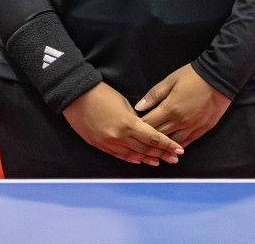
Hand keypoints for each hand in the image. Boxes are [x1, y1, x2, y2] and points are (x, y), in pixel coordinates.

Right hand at [62, 82, 182, 164]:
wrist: (75, 96)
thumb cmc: (100, 93)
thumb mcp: (123, 103)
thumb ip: (134, 119)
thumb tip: (143, 128)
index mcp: (127, 124)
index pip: (153, 138)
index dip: (168, 145)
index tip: (179, 150)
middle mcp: (119, 137)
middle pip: (145, 149)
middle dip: (162, 154)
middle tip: (174, 159)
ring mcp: (108, 143)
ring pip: (132, 155)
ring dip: (147, 158)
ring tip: (159, 161)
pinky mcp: (99, 145)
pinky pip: (118, 155)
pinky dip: (130, 158)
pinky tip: (138, 160)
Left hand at [134, 64, 231, 147]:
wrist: (219, 78)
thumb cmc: (192, 76)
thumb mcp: (169, 81)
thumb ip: (153, 96)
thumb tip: (139, 107)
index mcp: (170, 108)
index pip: (149, 123)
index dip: (140, 125)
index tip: (134, 125)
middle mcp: (181, 121)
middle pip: (160, 134)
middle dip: (149, 136)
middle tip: (142, 136)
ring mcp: (193, 127)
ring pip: (174, 142)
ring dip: (164, 143)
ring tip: (155, 144)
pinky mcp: (203, 129)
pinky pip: (188, 142)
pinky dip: (179, 144)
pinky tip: (173, 146)